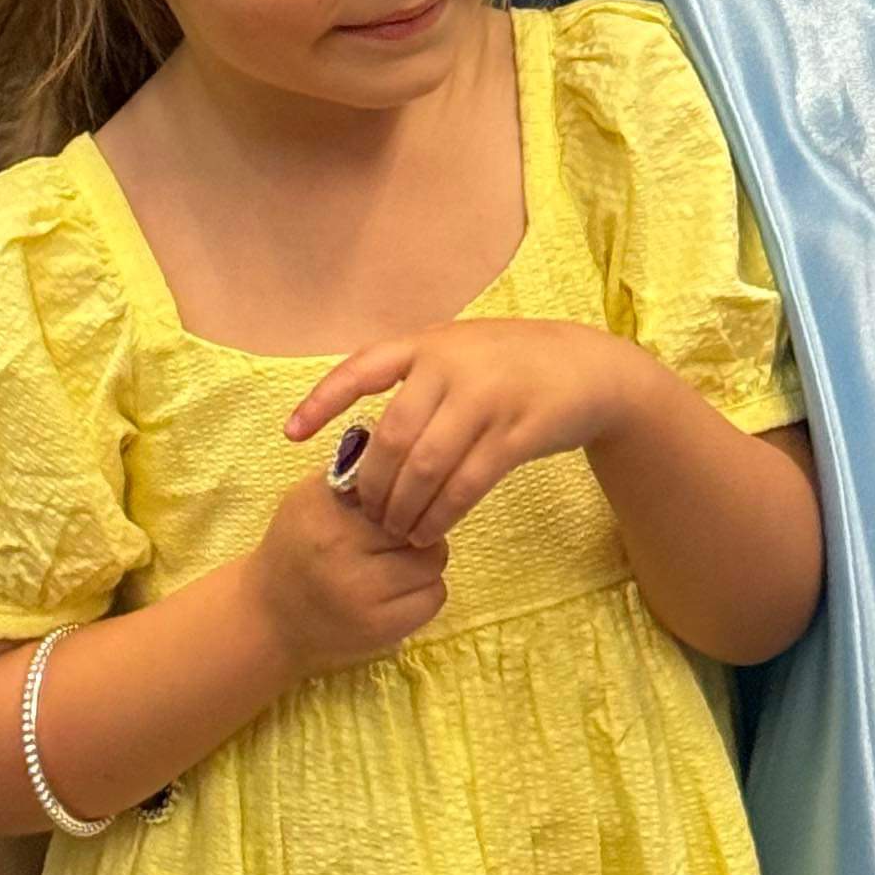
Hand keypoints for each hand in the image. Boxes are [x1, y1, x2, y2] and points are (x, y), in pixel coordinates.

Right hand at [244, 461, 448, 676]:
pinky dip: (425, 590)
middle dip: (417, 523)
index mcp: (325, 510)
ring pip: (434, 561)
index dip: (403, 488)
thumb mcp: (311, 495)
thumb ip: (354, 470)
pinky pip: (434, 598)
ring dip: (425, 558)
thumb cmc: (295, 544)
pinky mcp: (382, 630)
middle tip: (399, 530)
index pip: (395, 484)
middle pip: (419, 522)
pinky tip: (400, 588)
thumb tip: (402, 444)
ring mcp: (363, 596)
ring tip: (399, 559)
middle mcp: (342, 551)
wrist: (270, 615)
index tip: (394, 497)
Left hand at [285, 319, 646, 549]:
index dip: (322, 401)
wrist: (584, 368)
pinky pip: (466, 484)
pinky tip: (430, 531)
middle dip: (372, 483)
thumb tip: (361, 438)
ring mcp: (485, 397)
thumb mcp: (457, 353)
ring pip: (426, 465)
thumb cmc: (507, 366)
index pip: (361, 368)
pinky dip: (441, 514)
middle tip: (366, 514)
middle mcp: (451, 365)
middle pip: (392, 436)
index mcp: (427, 343)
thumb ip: (414, 384)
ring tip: (395, 531)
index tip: (291, 436)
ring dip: (404, 507)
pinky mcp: (516, 433)